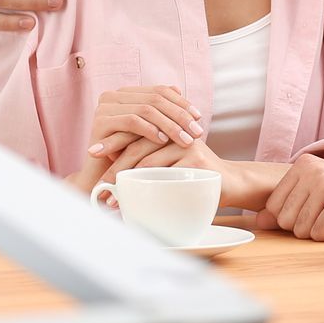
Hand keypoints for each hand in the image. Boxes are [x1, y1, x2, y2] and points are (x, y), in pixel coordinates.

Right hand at [66, 87, 203, 192]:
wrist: (101, 178)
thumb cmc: (128, 155)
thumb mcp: (148, 131)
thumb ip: (161, 111)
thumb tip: (179, 89)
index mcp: (126, 93)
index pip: (159, 91)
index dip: (181, 103)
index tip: (199, 118)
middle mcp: (113, 96)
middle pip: (155, 99)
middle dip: (180, 115)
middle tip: (197, 132)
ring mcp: (104, 107)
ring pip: (146, 110)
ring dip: (169, 125)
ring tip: (185, 140)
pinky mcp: (100, 122)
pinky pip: (132, 121)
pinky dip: (150, 130)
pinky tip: (163, 141)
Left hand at [98, 136, 230, 185]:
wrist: (231, 182)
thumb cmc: (196, 176)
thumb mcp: (170, 163)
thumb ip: (148, 158)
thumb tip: (112, 169)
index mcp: (167, 126)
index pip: (135, 128)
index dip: (112, 139)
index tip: (92, 153)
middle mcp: (176, 130)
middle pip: (137, 140)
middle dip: (112, 159)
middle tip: (97, 179)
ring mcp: (186, 143)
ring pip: (147, 156)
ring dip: (125, 176)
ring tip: (112, 196)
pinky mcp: (195, 158)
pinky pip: (164, 169)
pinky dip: (145, 183)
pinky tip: (134, 195)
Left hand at [256, 155, 323, 240]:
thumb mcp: (317, 194)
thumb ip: (286, 205)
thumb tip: (258, 221)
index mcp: (303, 165)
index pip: (272, 207)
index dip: (293, 217)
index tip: (317, 207)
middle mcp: (312, 171)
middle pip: (285, 220)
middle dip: (308, 225)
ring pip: (301, 230)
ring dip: (323, 230)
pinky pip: (320, 234)